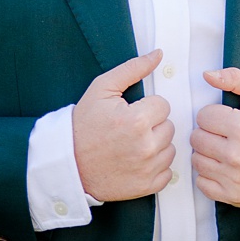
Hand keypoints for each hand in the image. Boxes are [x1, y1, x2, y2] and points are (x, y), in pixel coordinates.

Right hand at [71, 50, 174, 202]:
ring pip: (170, 148)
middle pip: (169, 126)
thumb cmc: (84, 124)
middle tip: (128, 129)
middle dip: (152, 125)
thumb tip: (158, 54)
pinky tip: (136, 161)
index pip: (163, 105)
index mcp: (136, 120)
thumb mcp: (101, 89)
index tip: (129, 113)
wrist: (69, 162)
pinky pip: (167, 171)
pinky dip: (155, 167)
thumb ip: (132, 69)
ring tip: (131, 144)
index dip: (145, 107)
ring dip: (155, 145)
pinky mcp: (148, 186)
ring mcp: (148, 168)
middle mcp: (146, 146)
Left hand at [193, 68, 239, 207]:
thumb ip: (236, 78)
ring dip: (207, 154)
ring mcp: (233, 178)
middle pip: (196, 138)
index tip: (228, 120)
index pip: (203, 116)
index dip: (214, 115)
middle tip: (225, 136)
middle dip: (208, 134)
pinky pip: (202, 183)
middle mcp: (236, 155)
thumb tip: (208, 75)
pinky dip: (209, 176)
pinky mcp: (232, 196)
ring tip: (224, 151)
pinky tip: (224, 168)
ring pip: (196, 159)